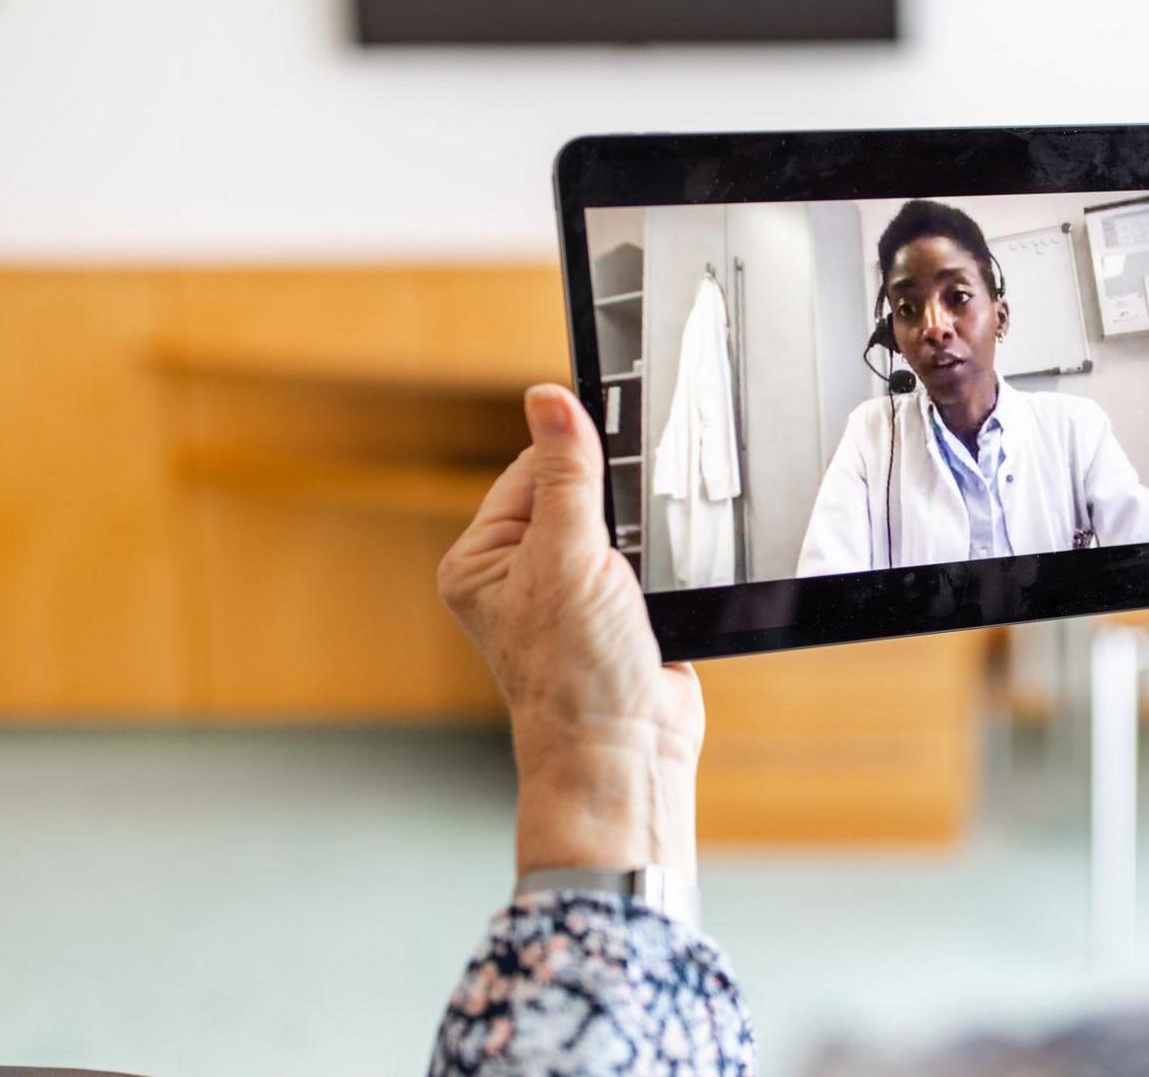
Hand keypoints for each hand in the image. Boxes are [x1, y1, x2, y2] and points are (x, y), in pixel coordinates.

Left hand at [439, 384, 702, 876]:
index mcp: (483, 558)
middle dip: (615, 500)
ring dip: (642, 533)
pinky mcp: (619, 612)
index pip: (532, 469)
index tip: (616, 439)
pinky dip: (663, 560)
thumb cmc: (577, 675)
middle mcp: (520, 574)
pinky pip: (645, 558)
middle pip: (577, 492)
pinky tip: (665, 580)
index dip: (575, 453)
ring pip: (617, 524)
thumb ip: (567, 474)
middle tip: (629, 528)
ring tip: (643, 569)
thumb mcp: (568, 557)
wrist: (629, 751)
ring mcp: (571, 594)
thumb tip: (550, 397)